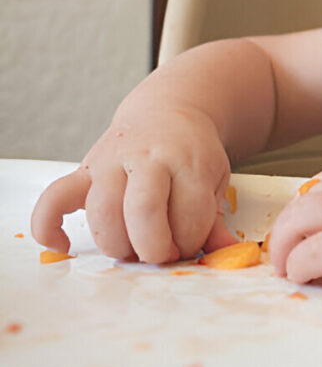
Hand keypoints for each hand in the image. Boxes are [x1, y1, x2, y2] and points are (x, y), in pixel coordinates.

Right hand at [31, 107, 235, 262]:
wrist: (166, 113)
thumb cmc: (191, 155)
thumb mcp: (213, 180)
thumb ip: (214, 221)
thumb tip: (226, 253)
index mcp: (187, 162)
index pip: (188, 216)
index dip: (189, 243)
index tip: (188, 245)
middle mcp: (146, 158)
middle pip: (143, 213)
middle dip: (154, 248)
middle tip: (160, 253)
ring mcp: (110, 162)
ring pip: (102, 213)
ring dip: (117, 244)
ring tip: (132, 247)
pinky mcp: (82, 170)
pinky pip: (52, 200)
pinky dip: (49, 228)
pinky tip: (65, 246)